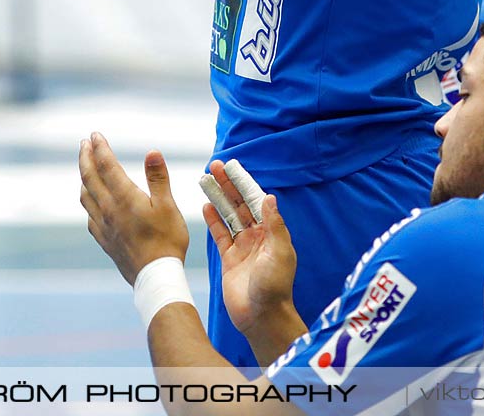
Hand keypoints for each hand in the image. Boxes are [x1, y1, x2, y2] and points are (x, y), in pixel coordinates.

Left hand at [78, 133, 190, 284]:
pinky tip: (91, 200)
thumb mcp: (168, 206)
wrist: (155, 276)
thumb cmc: (167, 240)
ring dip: (83, 177)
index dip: (100, 148)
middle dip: (85, 158)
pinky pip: (88, 214)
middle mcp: (108, 209)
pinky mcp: (104, 239)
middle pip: (90, 178)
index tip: (95, 135)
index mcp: (124, 197)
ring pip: (85, 196)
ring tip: (85, 167)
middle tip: (84, 144)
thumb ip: (158, 178)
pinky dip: (86, 200)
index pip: (107, 166)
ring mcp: (103, 225)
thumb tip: (152, 151)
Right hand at [202, 158, 296, 336]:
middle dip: (228, 184)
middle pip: (240, 204)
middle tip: (214, 166)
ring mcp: (242, 247)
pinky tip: (205, 205)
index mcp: (271, 232)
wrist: (261, 317)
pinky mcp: (229, 259)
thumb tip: (269, 197)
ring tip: (205, 180)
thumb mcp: (279, 253)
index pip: (255, 200)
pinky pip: (220, 234)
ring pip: (227, 216)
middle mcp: (257, 236)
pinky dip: (213, 220)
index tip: (232, 166)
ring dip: (217, 197)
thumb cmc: (274, 287)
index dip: (244, 182)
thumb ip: (273, 225)